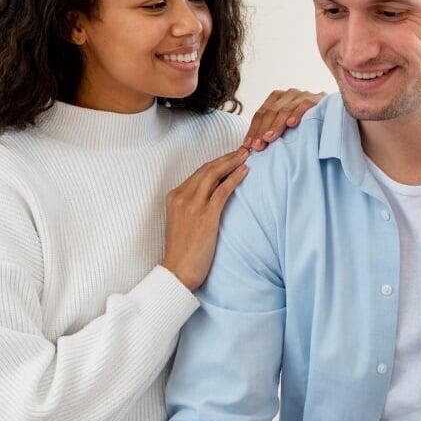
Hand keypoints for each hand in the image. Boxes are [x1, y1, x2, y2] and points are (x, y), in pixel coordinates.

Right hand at [160, 148, 249, 289]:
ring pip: (214, 175)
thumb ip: (191, 206)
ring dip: (232, 162)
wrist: (178, 270)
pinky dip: (234, 178)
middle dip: (226, 157)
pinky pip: (222, 190)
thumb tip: (211, 196)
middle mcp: (181, 197)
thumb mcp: (181, 222)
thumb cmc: (182, 251)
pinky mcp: (205, 216)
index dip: (216, 162)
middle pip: (206, 169)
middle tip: (242, 149)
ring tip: (246, 155)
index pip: (198, 173)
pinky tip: (244, 171)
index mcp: (173, 197)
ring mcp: (192, 205)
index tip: (229, 157)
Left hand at [242, 88, 325, 150]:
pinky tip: (291, 124)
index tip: (247, 146)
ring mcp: (302, 95)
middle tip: (257, 146)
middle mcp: (288, 94)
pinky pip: (304, 106)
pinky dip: (296, 114)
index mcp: (277, 98)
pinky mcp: (316, 99)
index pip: (261, 114)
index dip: (253, 130)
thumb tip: (251, 149)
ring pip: (284, 110)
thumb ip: (272, 130)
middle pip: (270, 112)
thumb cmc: (306, 123)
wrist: (333, 112)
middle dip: (262, 130)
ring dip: (276, 125)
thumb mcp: (286, 124)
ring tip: (269, 139)